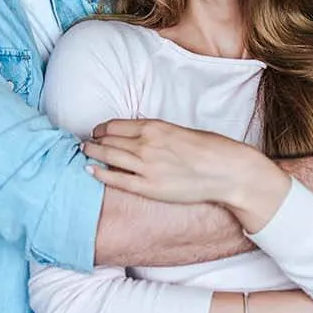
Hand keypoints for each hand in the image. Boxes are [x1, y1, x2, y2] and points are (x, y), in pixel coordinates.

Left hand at [83, 119, 291, 224]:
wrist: (227, 171)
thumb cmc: (209, 150)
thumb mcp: (178, 132)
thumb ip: (156, 133)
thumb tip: (138, 137)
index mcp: (154, 127)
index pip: (115, 126)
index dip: (102, 129)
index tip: (97, 132)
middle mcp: (145, 144)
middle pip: (107, 140)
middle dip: (93, 142)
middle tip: (86, 144)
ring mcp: (145, 166)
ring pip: (108, 156)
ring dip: (92, 153)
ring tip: (85, 153)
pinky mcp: (149, 187)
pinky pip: (116, 179)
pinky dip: (100, 173)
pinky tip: (90, 170)